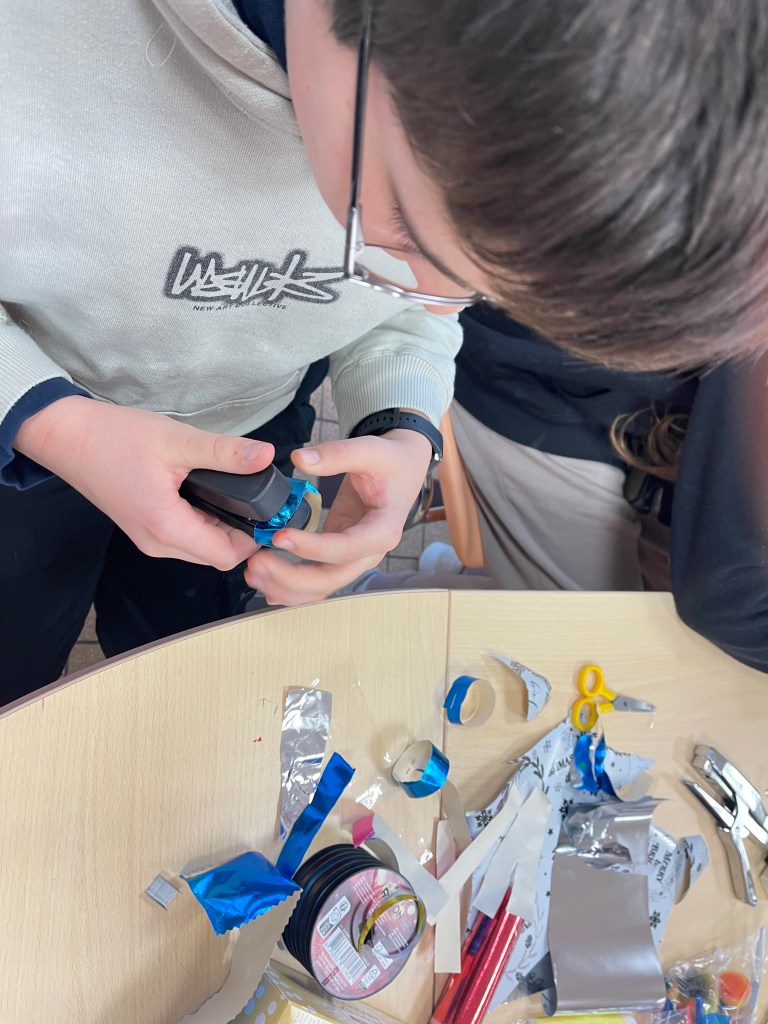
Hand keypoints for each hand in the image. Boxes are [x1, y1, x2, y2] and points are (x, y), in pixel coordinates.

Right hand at [13, 396, 274, 567]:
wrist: (66, 437)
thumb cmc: (114, 438)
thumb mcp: (176, 441)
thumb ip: (224, 452)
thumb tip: (266, 456)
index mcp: (167, 527)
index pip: (228, 556)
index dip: (256, 538)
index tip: (272, 512)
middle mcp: (158, 543)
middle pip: (217, 556)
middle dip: (243, 535)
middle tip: (262, 501)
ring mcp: (149, 539)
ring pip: (202, 549)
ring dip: (224, 529)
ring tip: (241, 495)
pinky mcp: (145, 529)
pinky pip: (185, 538)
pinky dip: (204, 524)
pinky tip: (213, 495)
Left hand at [244, 428, 431, 604]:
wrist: (402, 469)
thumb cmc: (390, 462)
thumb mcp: (370, 450)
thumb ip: (336, 453)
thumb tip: (299, 458)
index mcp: (382, 530)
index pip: (345, 548)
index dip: (312, 548)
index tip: (280, 537)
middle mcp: (369, 552)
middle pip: (330, 579)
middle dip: (290, 577)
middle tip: (257, 564)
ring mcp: (353, 558)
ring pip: (320, 587)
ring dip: (286, 587)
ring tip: (253, 573)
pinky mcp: (338, 555)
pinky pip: (316, 580)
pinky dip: (291, 586)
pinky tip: (266, 586)